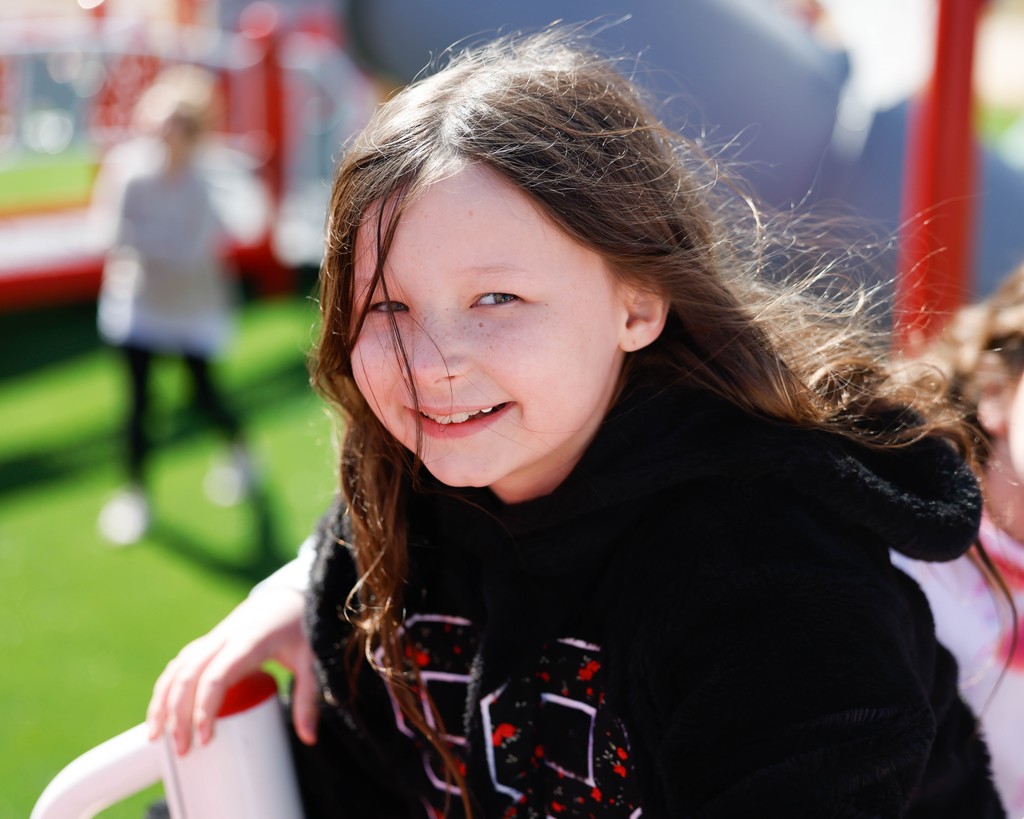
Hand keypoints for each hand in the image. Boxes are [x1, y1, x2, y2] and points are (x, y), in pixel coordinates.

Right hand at [146, 587, 319, 754]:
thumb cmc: (303, 627)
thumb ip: (308, 699)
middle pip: (189, 675)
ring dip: (163, 701)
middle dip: (178, 714)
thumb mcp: (312, 660)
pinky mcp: (209, 640)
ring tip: (156, 737)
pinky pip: (180, 663)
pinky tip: (160, 710)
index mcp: (249, 642)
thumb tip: (309, 738)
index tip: (205, 738)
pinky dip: (166, 686)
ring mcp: (214, 637)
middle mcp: (225, 638)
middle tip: (182, 750)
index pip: (217, 677)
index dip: (205, 708)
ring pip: (178, 668)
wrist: (292, 593)